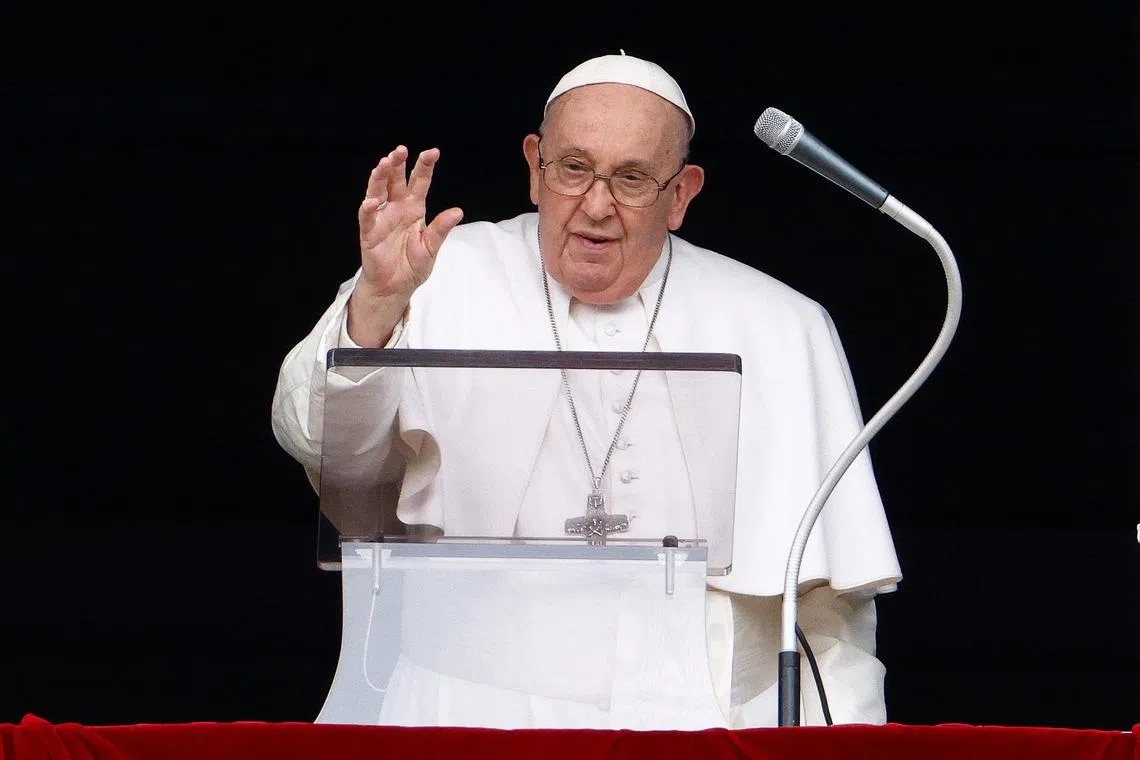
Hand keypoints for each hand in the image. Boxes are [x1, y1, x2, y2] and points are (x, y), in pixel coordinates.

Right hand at [356, 146, 463, 299]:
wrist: (396, 287)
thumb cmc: (412, 265)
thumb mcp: (431, 247)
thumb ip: (441, 229)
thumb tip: (458, 211)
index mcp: (414, 209)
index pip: (419, 183)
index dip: (424, 167)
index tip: (432, 152)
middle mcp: (396, 209)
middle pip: (395, 181)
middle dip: (397, 164)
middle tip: (401, 150)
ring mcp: (382, 219)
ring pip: (378, 192)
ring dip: (380, 178)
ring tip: (384, 163)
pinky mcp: (369, 234)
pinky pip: (367, 219)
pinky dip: (368, 210)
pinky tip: (372, 201)